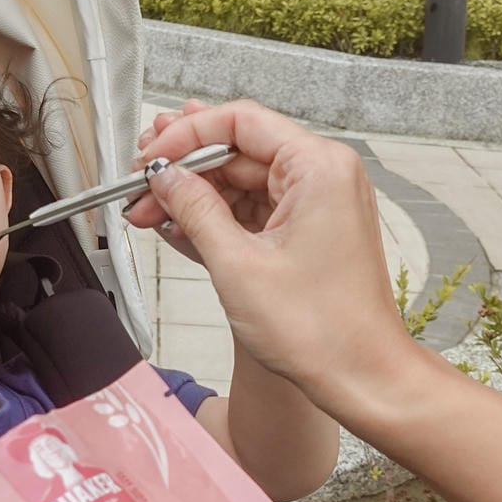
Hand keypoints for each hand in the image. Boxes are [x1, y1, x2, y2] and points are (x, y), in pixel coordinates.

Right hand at [125, 99, 416, 422]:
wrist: (362, 378)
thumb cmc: (323, 331)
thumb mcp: (237, 265)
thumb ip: (194, 210)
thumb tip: (164, 178)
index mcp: (318, 168)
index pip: (240, 122)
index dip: (185, 136)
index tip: (149, 158)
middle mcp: (323, 177)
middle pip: (238, 152)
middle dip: (183, 173)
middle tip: (139, 191)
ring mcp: (317, 206)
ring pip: (241, 184)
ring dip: (193, 200)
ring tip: (149, 214)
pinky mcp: (307, 234)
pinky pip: (252, 213)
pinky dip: (216, 221)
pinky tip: (177, 230)